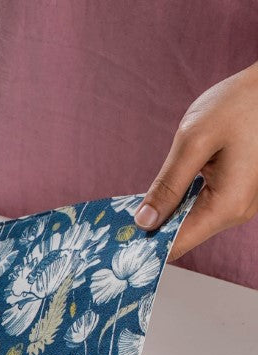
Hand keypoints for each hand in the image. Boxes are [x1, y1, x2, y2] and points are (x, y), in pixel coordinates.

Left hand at [136, 62, 257, 258]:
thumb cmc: (242, 103)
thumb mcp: (195, 140)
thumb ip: (168, 184)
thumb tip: (144, 221)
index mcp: (227, 205)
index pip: (176, 245)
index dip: (145, 244)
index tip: (118, 239)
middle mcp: (237, 211)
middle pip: (183, 235)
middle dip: (153, 228)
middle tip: (120, 221)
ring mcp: (239, 203)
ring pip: (190, 222)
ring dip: (165, 214)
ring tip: (139, 207)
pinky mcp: (236, 192)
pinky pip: (201, 207)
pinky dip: (180, 203)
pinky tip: (165, 193)